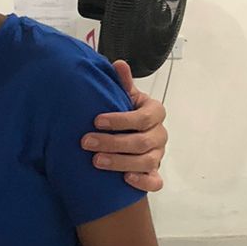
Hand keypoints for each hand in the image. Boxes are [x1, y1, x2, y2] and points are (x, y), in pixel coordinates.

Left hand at [82, 60, 168, 192]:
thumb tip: (118, 64)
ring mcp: (158, 155)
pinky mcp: (154, 173)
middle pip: (142, 142)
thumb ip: (123, 83)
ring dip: (121, 162)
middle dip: (112, 142)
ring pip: (147, 162)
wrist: (133, 135)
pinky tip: (125, 179)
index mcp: (155, 113)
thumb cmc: (127, 114)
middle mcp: (160, 134)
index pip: (143, 117)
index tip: (96, 121)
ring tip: (96, 161)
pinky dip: (142, 181)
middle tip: (86, 142)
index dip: (120, 120)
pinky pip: (155, 181)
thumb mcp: (125, 98)